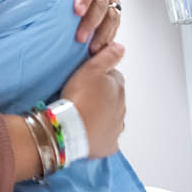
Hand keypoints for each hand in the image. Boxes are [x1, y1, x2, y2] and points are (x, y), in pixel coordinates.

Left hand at [35, 0, 120, 52]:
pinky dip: (109, 37)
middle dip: (92, 22)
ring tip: (92, 50)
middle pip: (102, 3)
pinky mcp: (115, 8)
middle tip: (80, 39)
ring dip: (103, 33)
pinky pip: (115, 24)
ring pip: (112, 15)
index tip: (77, 12)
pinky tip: (99, 50)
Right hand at [61, 42, 125, 158]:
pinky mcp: (109, 144)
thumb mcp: (92, 68)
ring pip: (111, 117)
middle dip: (102, 97)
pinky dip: (100, 135)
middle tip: (83, 97)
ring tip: (83, 114)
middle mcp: (121, 108)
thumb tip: (121, 48)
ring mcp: (116, 127)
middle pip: (113, 98)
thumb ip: (108, 56)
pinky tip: (88, 131)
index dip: (100, 77)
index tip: (88, 81)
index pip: (114, 78)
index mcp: (118, 89)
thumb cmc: (79, 98)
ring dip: (101, 115)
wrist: (69, 129)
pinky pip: (107, 138)